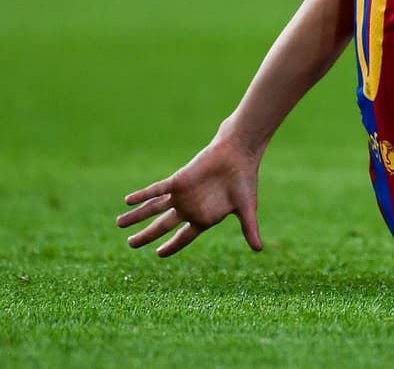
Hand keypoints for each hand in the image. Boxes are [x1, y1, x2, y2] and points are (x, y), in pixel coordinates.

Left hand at [116, 136, 263, 256]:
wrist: (239, 153)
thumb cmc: (244, 180)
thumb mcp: (246, 208)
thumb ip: (249, 228)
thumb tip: (260, 249)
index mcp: (204, 217)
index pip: (183, 237)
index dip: (171, 246)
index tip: (159, 254)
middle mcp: (189, 207)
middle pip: (162, 225)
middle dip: (145, 236)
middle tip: (130, 244)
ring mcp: (182, 194)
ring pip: (154, 208)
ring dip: (136, 216)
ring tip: (119, 224)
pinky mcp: (178, 180)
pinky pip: (156, 190)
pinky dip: (142, 196)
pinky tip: (128, 201)